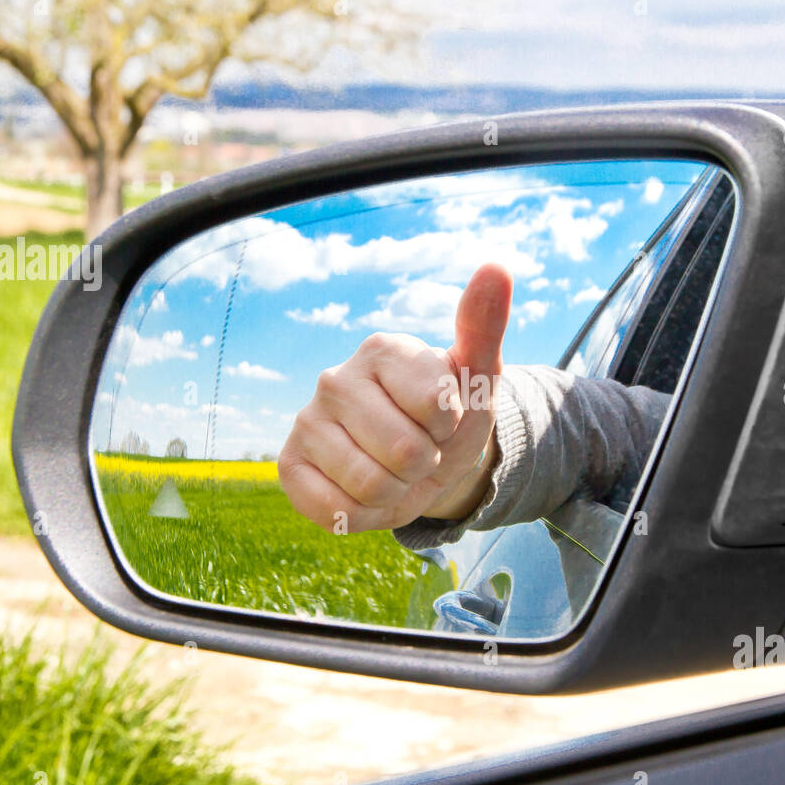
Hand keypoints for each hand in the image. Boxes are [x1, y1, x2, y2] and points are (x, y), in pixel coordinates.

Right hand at [278, 263, 513, 532]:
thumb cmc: (449, 415)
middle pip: (405, 453)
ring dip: (396, 492)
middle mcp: (334, 379)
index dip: (450, 425)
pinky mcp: (288, 467)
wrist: (420, 464)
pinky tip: (361, 492)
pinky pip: (336, 512)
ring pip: (372, 487)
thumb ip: (484, 326)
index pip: (437, 407)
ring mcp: (306, 422)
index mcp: (382, 350)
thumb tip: (496, 268)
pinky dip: (362, 516)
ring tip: (392, 471)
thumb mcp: (477, 376)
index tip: (442, 416)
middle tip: (418, 451)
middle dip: (424, 464)